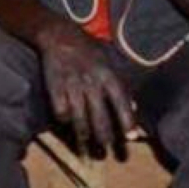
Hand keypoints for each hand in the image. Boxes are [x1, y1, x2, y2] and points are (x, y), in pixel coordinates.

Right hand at [36, 21, 135, 150]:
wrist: (59, 36)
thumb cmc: (89, 51)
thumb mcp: (110, 63)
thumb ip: (121, 85)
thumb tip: (134, 108)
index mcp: (108, 75)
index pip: (121, 103)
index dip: (127, 122)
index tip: (131, 138)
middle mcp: (92, 82)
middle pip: (99, 117)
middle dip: (104, 137)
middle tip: (106, 150)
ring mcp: (72, 86)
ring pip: (79, 119)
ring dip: (84, 135)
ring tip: (87, 144)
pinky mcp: (55, 87)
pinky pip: (60, 111)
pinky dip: (64, 120)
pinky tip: (66, 122)